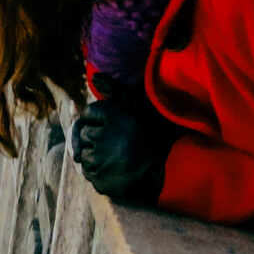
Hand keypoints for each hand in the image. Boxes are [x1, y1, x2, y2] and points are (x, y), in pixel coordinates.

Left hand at [71, 76, 177, 203]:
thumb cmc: (152, 134)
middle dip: (98, 137)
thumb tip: (96, 76)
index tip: (114, 125)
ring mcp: (100, 158)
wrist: (169, 169)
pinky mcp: (99, 177)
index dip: (99, 119)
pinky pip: (88, 171)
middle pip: (84, 133)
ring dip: (97, 154)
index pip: (90, 113)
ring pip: (84, 153)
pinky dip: (98, 171)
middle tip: (118, 143)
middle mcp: (104, 136)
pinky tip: (115, 169)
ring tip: (118, 156)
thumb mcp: (136, 106)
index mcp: (113, 116)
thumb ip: (114, 89)